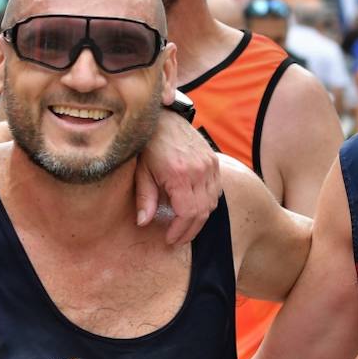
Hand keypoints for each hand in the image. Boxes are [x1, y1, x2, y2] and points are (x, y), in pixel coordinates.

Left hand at [135, 108, 220, 244]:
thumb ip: (144, 198)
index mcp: (180, 174)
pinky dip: (207, 204)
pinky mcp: (214, 161)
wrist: (164, 119)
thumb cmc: (148, 145)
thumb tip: (143, 222)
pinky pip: (216, 191)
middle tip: (177, 239)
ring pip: (212, 203)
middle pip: (202, 212)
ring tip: (185, 227)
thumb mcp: (141, 172)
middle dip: (190, 230)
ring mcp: (210, 165)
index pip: (187, 213)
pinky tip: (194, 210)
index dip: (180, 230)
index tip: (170, 239)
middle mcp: (200, 170)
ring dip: (199, 219)